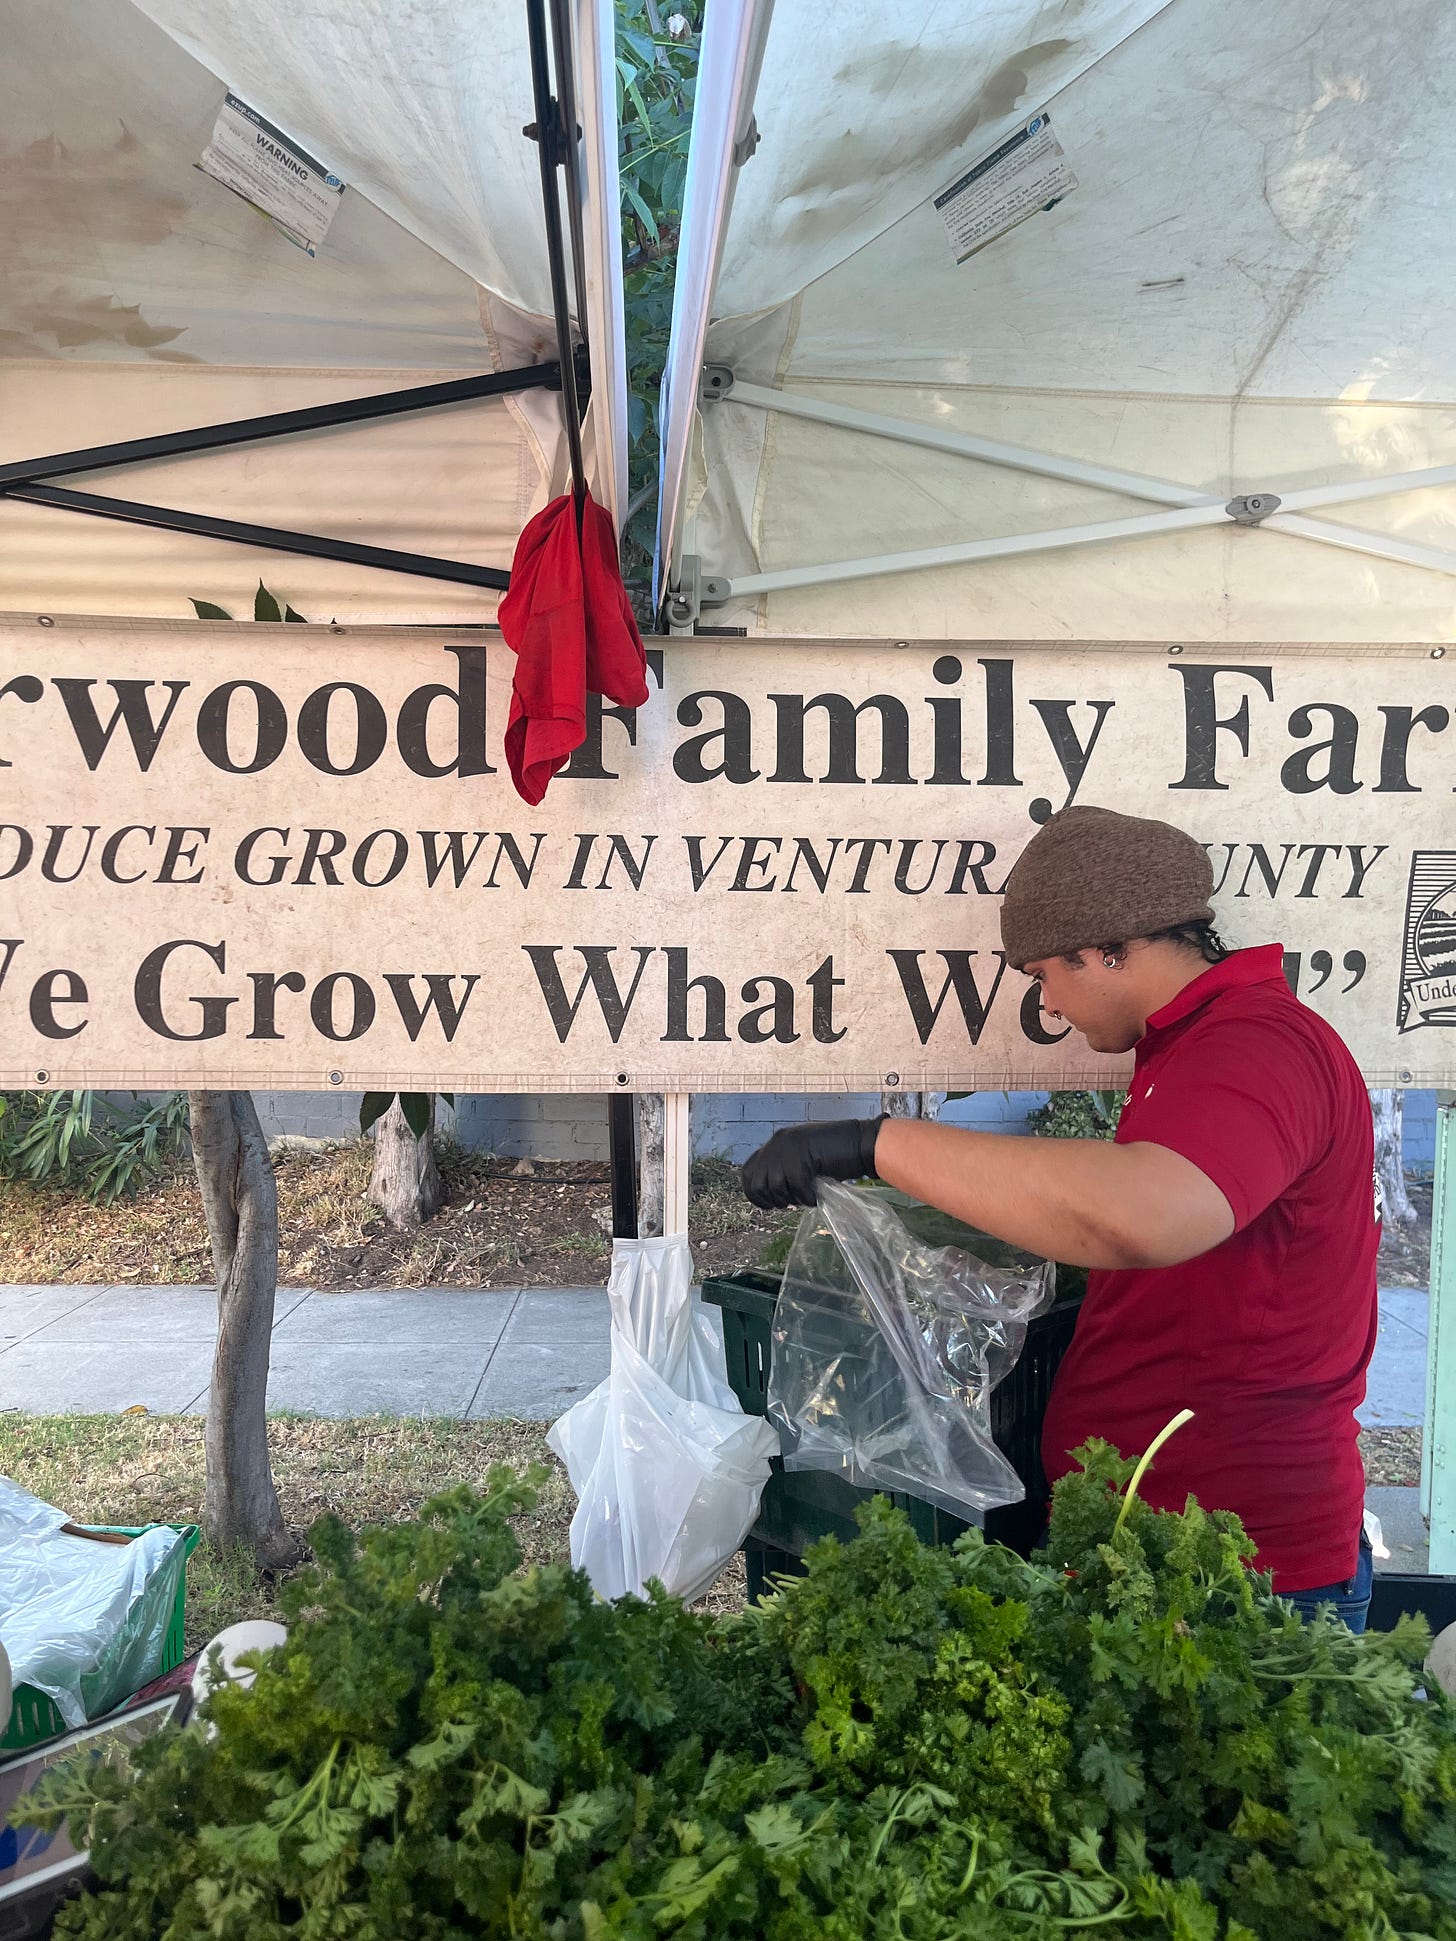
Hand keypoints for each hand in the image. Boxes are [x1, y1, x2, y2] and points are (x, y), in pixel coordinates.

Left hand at [740, 1116, 884, 1208]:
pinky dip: (807, 1198)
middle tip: (793, 1202)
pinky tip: (817, 1197)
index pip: (747, 1172)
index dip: (755, 1194)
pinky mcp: (803, 1155)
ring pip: (776, 1187)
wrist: (863, 1142)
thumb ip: (785, 1169)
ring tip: (808, 1196)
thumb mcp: (803, 1159)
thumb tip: (770, 1194)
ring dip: (792, 1199)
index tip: (770, 1204)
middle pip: (757, 1184)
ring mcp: (789, 1148)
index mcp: (776, 1143)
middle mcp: (778, 1142)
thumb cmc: (837, 1154)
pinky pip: (797, 1187)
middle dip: (773, 1200)